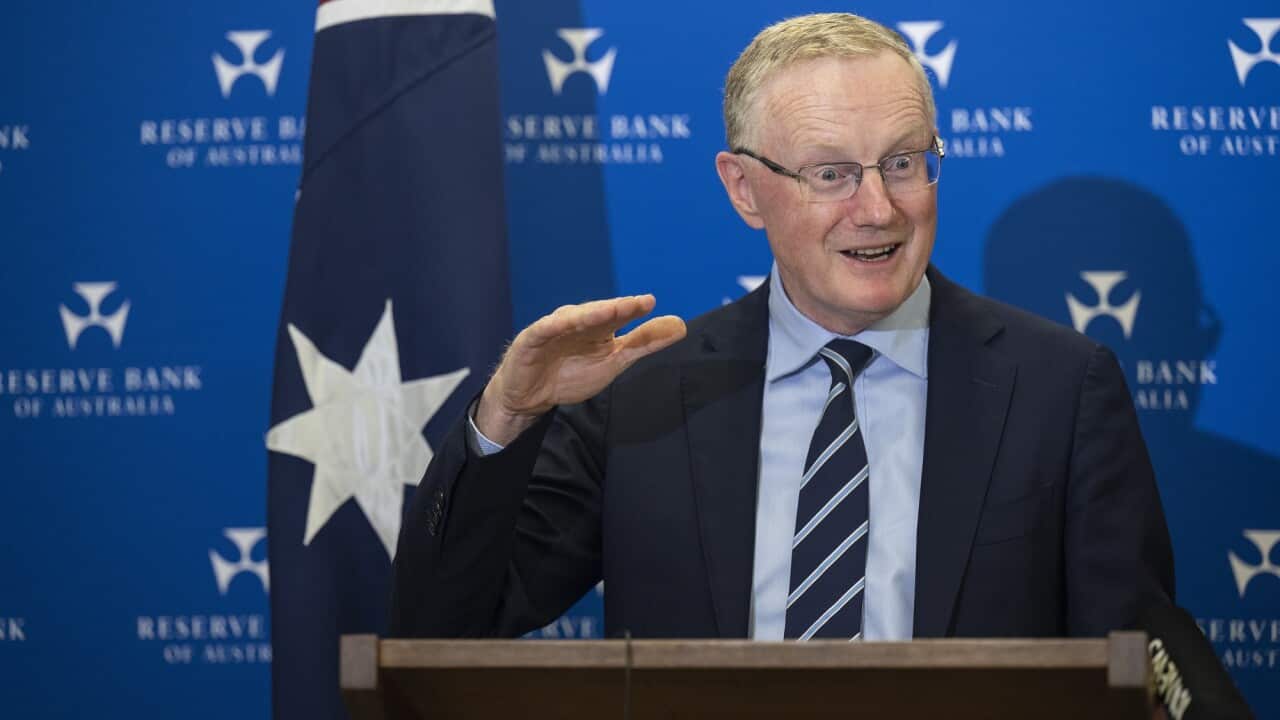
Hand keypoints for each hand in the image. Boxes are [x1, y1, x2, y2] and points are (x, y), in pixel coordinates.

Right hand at [476, 295, 685, 444]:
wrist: (531, 396)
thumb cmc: (571, 374)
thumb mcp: (614, 361)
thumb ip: (645, 342)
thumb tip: (681, 325)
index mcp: (599, 326)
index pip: (618, 315)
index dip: (633, 309)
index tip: (651, 303)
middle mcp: (578, 321)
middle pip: (598, 313)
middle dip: (616, 308)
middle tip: (636, 304)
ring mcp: (554, 328)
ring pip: (574, 318)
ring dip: (590, 313)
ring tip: (609, 310)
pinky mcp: (531, 339)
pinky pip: (544, 330)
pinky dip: (553, 326)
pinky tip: (564, 323)